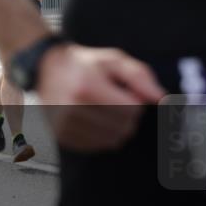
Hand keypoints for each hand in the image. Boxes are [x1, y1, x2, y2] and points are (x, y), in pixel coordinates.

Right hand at [37, 44, 165, 151]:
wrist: (44, 68)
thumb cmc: (82, 63)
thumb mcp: (112, 59)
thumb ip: (139, 76)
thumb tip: (161, 98)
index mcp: (87, 87)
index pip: (132, 109)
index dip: (133, 99)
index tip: (121, 90)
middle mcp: (73, 108)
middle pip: (124, 127)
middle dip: (126, 114)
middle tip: (111, 99)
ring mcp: (65, 124)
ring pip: (112, 139)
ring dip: (114, 126)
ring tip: (101, 108)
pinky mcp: (61, 135)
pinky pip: (97, 146)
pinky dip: (101, 135)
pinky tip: (92, 118)